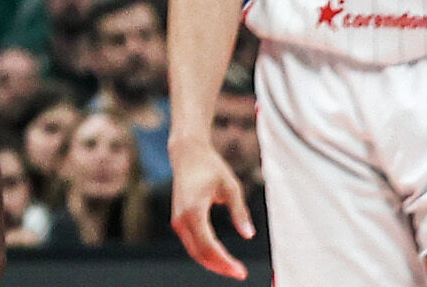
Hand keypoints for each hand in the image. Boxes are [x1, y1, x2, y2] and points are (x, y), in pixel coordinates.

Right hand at [169, 141, 255, 278]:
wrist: (187, 153)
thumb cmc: (210, 167)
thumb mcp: (231, 186)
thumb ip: (239, 212)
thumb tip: (249, 235)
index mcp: (193, 210)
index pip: (208, 245)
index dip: (225, 262)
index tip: (241, 271)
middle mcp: (181, 218)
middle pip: (200, 253)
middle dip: (220, 267)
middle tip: (240, 273)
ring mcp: (177, 220)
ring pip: (194, 251)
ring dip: (212, 263)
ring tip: (232, 269)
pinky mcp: (179, 220)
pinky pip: (191, 244)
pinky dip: (205, 254)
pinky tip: (220, 258)